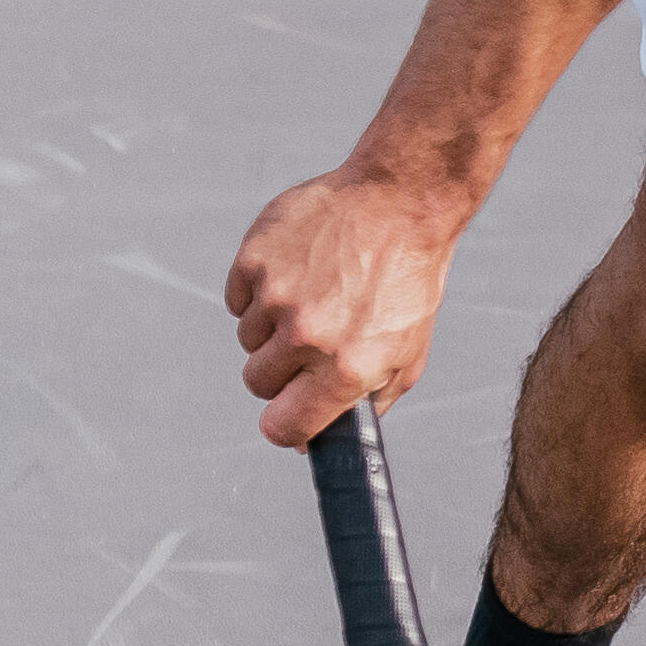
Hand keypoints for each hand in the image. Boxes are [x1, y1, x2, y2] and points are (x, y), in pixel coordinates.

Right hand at [224, 165, 463, 445]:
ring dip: (271, 327)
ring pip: (247, 339)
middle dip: (280, 370)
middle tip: (311, 341)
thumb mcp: (406, 354)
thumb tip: (312, 442)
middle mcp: (307, 336)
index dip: (284, 424)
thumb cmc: (407, 282)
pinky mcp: (255, 259)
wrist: (401, 203)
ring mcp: (276, 295)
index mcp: (346, 368)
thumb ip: (363, 405)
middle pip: (258, 383)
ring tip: (313, 295)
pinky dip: (258, 291)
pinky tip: (298, 272)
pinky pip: (237, 298)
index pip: (283, 426)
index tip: (289, 413)